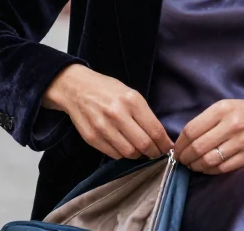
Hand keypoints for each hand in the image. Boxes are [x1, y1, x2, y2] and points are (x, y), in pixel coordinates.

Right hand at [42, 64, 173, 160]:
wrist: (76, 88)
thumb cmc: (107, 90)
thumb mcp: (130, 94)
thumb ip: (144, 114)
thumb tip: (160, 137)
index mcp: (131, 101)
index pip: (155, 130)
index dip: (164, 143)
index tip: (168, 148)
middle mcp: (117, 114)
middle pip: (144, 144)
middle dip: (153, 152)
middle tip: (155, 152)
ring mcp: (103, 127)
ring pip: (129, 153)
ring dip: (138, 154)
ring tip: (139, 149)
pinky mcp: (92, 138)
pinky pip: (114, 154)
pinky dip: (122, 154)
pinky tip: (123, 146)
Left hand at [174, 99, 243, 174]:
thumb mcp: (225, 106)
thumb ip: (206, 120)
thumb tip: (184, 140)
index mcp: (222, 110)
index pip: (192, 130)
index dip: (180, 143)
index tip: (176, 149)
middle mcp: (231, 125)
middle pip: (198, 147)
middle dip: (185, 157)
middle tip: (182, 160)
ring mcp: (241, 142)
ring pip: (209, 160)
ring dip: (196, 166)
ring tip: (192, 165)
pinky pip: (223, 168)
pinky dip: (210, 171)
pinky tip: (205, 168)